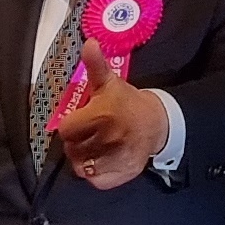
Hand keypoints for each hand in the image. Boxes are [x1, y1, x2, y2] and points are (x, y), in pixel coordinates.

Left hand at [52, 39, 167, 189]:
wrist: (158, 124)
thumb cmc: (127, 103)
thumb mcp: (110, 82)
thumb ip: (96, 65)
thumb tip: (89, 44)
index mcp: (102, 116)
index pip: (66, 130)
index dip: (71, 126)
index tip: (81, 121)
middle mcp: (108, 140)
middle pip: (72, 149)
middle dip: (76, 142)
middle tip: (88, 134)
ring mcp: (115, 159)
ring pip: (81, 166)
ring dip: (83, 158)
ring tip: (92, 147)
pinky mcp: (121, 174)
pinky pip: (95, 180)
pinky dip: (94, 174)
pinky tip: (100, 160)